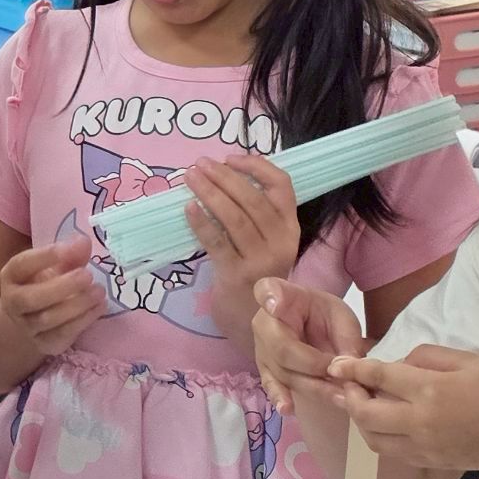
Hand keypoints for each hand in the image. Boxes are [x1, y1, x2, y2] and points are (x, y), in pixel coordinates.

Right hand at [0, 237, 106, 355]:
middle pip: (31, 299)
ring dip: (76, 305)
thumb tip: (84, 242)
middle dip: (61, 287)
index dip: (45, 256)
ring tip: (99, 291)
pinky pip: (62, 335)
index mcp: (12, 276)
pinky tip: (100, 306)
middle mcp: (13, 303)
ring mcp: (27, 326)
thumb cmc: (46, 283)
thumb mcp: (55, 265)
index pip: (22, 265)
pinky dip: (83, 321)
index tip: (70, 248)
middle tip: (87, 275)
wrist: (34, 318)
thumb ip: (70, 254)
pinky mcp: (45, 344)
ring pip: (47, 319)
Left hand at [190, 159, 302, 340]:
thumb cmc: (254, 272)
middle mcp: (281, 242)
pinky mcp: (237, 274)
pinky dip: (201, 223)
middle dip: (225, 177)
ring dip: (210, 193)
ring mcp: (260, 260)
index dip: (257, 167)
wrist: (252, 320)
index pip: (283, 186)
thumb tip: (220, 174)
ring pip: (235, 218)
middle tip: (200, 164)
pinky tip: (188, 207)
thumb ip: (254, 213)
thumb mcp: (267, 242)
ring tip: (190, 177)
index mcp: (290, 227)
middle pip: (254, 199)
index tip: (231, 158)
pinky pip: (217, 242)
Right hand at [249, 277, 365, 414]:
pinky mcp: (265, 371)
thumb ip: (347, 339)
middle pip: (282, 348)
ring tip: (340, 397)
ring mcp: (261, 349)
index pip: (267, 291)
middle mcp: (263, 322)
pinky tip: (288, 408)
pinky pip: (271, 386)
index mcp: (281, 295)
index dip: (269, 298)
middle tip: (342, 376)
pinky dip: (280, 398)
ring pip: (282, 372)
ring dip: (312, 387)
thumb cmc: (325, 316)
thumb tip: (347, 365)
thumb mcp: (342, 318)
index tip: (275, 304)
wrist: (313, 328)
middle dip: (313, 366)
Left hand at [327, 347, 478, 473]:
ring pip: (373, 440)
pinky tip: (384, 423)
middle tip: (347, 384)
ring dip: (360, 422)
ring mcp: (423, 448)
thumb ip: (427, 358)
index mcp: (430, 391)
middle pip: (365, 414)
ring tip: (361, 404)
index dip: (352, 369)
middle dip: (349, 398)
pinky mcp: (430, 463)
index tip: (336, 364)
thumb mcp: (468, 360)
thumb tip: (398, 365)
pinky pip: (392, 452)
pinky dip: (379, 437)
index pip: (378, 378)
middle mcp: (420, 423)